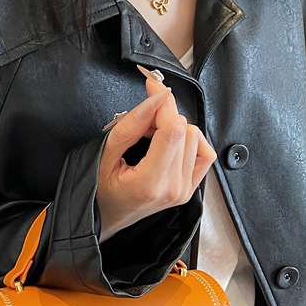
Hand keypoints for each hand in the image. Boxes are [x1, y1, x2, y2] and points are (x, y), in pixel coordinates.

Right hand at [96, 68, 216, 242]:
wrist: (106, 218)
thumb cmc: (100, 193)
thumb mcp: (105, 155)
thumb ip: (131, 125)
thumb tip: (155, 98)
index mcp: (150, 183)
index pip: (173, 130)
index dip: (164, 102)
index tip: (152, 87)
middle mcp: (173, 189)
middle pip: (185, 130)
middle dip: (164, 116)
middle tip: (142, 123)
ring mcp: (184, 190)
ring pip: (195, 137)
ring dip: (175, 128)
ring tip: (152, 137)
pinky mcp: (190, 188)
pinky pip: (204, 153)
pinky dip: (190, 141)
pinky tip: (170, 144)